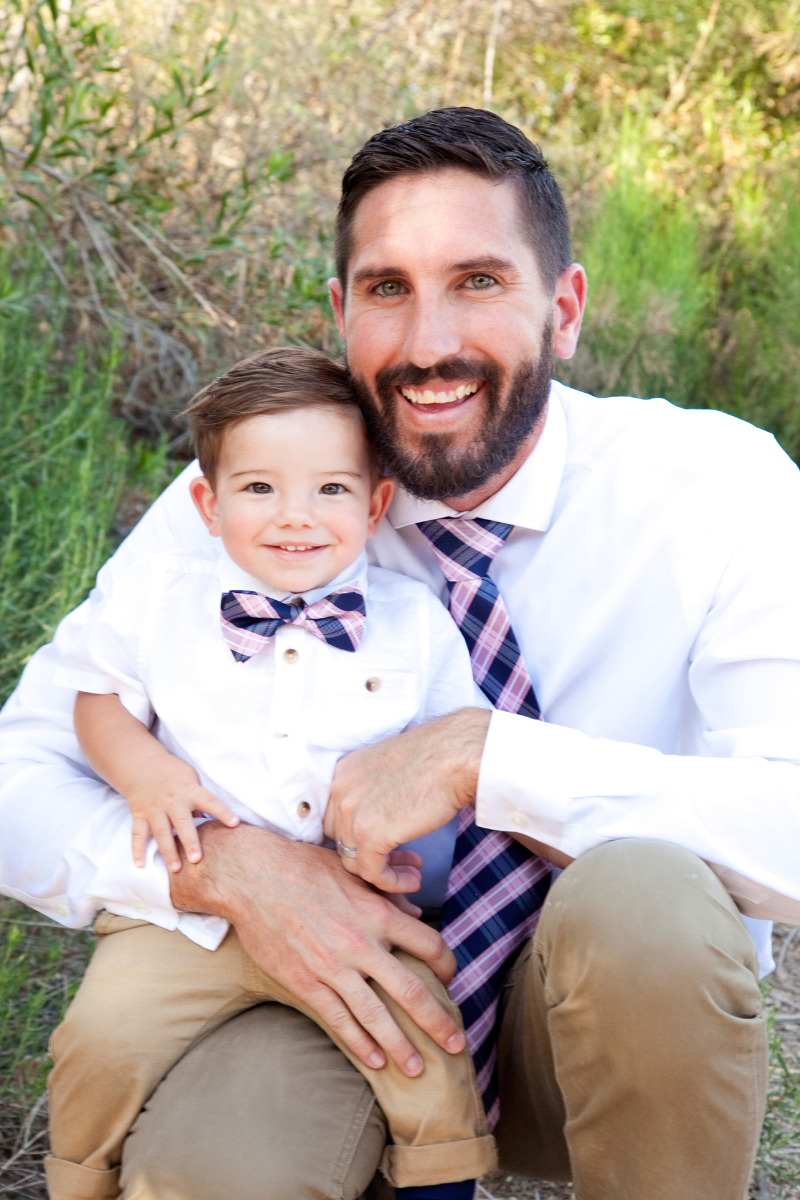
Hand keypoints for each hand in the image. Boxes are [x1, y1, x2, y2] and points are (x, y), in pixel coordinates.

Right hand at [127, 755, 238, 871]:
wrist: (142, 764)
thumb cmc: (174, 775)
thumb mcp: (192, 781)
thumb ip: (200, 802)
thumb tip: (212, 824)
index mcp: (190, 791)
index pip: (210, 801)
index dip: (223, 812)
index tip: (235, 823)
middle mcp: (172, 801)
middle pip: (182, 823)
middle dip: (190, 841)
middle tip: (197, 860)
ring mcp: (154, 809)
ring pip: (161, 832)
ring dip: (168, 851)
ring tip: (175, 869)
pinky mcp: (139, 815)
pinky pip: (138, 834)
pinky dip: (137, 849)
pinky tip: (140, 865)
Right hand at [170, 822, 465, 1075]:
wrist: (253, 877)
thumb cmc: (304, 867)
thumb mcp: (353, 872)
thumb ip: (388, 895)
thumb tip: (415, 912)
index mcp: (378, 913)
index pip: (429, 945)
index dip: (447, 965)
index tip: (450, 978)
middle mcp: (362, 944)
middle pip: (412, 992)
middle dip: (438, 1022)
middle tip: (456, 1043)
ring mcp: (333, 968)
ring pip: (376, 1017)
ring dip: (400, 1047)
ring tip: (417, 1069)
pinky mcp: (306, 984)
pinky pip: (339, 1021)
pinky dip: (359, 1045)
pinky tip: (375, 1061)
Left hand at [325, 707, 490, 890]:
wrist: (456, 756)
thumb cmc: (436, 757)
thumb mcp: (391, 767)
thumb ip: (374, 789)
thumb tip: (379, 812)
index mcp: (344, 772)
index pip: (338, 817)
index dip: (361, 835)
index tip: (389, 843)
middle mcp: (340, 791)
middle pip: (341, 839)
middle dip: (369, 854)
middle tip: (400, 859)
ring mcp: (351, 813)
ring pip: (354, 860)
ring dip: (383, 873)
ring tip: (411, 873)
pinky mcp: (370, 835)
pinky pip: (372, 873)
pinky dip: (392, 883)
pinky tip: (413, 880)